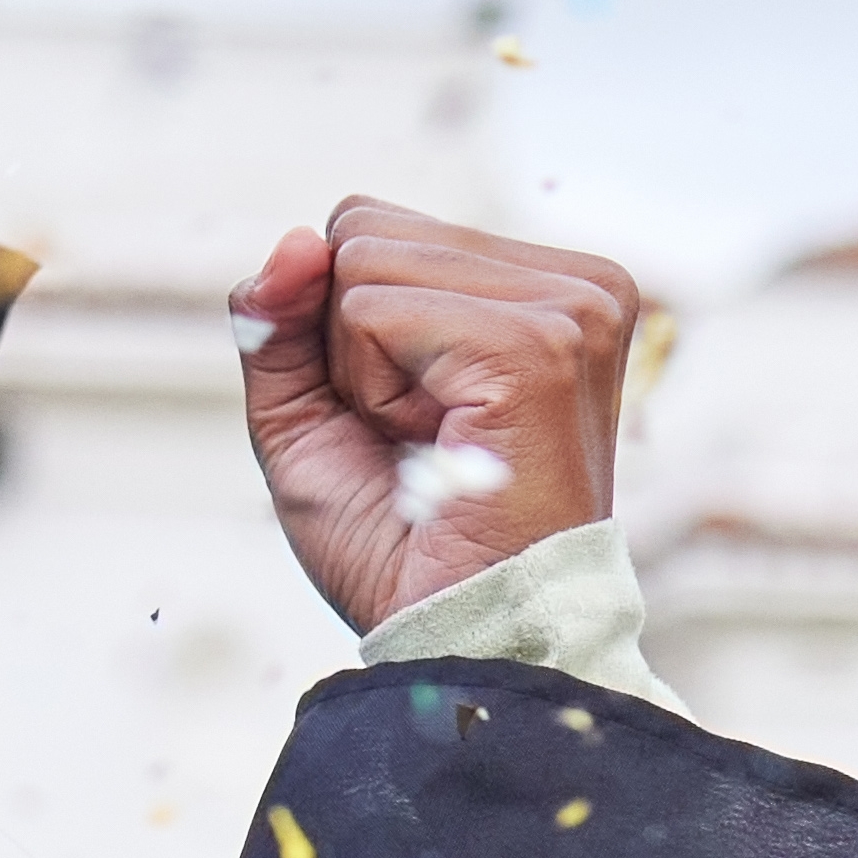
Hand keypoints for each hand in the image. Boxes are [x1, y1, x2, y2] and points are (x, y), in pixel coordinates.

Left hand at [233, 197, 641, 634]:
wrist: (454, 631)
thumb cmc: (396, 541)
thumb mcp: (309, 414)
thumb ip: (282, 322)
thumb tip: (291, 240)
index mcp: (543, 285)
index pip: (369, 226)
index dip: (342, 333)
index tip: (406, 417)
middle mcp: (576, 283)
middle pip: (361, 231)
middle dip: (348, 349)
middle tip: (416, 438)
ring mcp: (570, 307)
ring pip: (360, 267)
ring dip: (361, 376)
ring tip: (433, 445)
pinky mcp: (541, 343)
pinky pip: (371, 313)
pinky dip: (370, 392)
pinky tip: (437, 446)